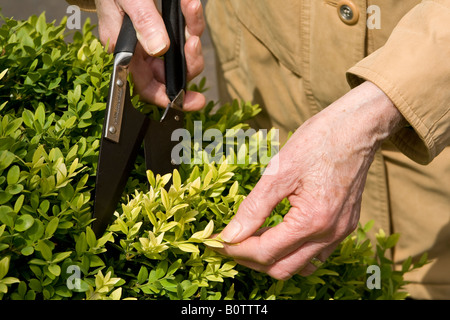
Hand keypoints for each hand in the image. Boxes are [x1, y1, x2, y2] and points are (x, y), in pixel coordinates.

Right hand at [95, 0, 205, 109]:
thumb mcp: (127, 1)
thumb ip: (142, 23)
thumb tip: (160, 49)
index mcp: (127, 54)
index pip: (148, 87)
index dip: (169, 98)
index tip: (193, 101)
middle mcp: (142, 51)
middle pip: (172, 73)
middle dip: (189, 62)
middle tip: (193, 44)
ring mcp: (155, 39)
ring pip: (183, 52)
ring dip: (192, 33)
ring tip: (191, 9)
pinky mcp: (166, 26)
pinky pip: (185, 30)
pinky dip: (191, 17)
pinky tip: (189, 4)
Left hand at [215, 81, 406, 279]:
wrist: (357, 128)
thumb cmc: (317, 142)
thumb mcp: (278, 172)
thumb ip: (253, 209)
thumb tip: (230, 235)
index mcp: (312, 221)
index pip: (265, 252)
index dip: (235, 250)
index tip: (216, 242)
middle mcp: (330, 234)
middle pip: (281, 268)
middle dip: (250, 259)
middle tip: (230, 243)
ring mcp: (340, 233)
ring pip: (300, 266)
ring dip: (273, 259)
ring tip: (252, 240)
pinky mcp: (344, 226)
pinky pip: (315, 254)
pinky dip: (292, 252)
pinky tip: (278, 234)